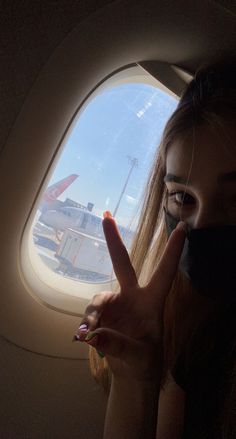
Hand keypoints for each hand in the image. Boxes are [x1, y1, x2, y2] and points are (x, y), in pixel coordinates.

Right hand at [75, 212, 185, 381]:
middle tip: (106, 215)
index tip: (183, 227)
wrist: (131, 373)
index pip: (165, 273)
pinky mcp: (102, 315)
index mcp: (151, 302)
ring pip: (98, 299)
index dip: (173, 251)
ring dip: (92, 315)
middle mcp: (133, 297)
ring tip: (87, 335)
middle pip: (122, 264)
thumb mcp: (137, 357)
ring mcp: (116, 305)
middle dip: (114, 240)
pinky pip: (90, 314)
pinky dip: (86, 325)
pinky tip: (82, 338)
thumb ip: (117, 345)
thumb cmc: (144, 362)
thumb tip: (92, 334)